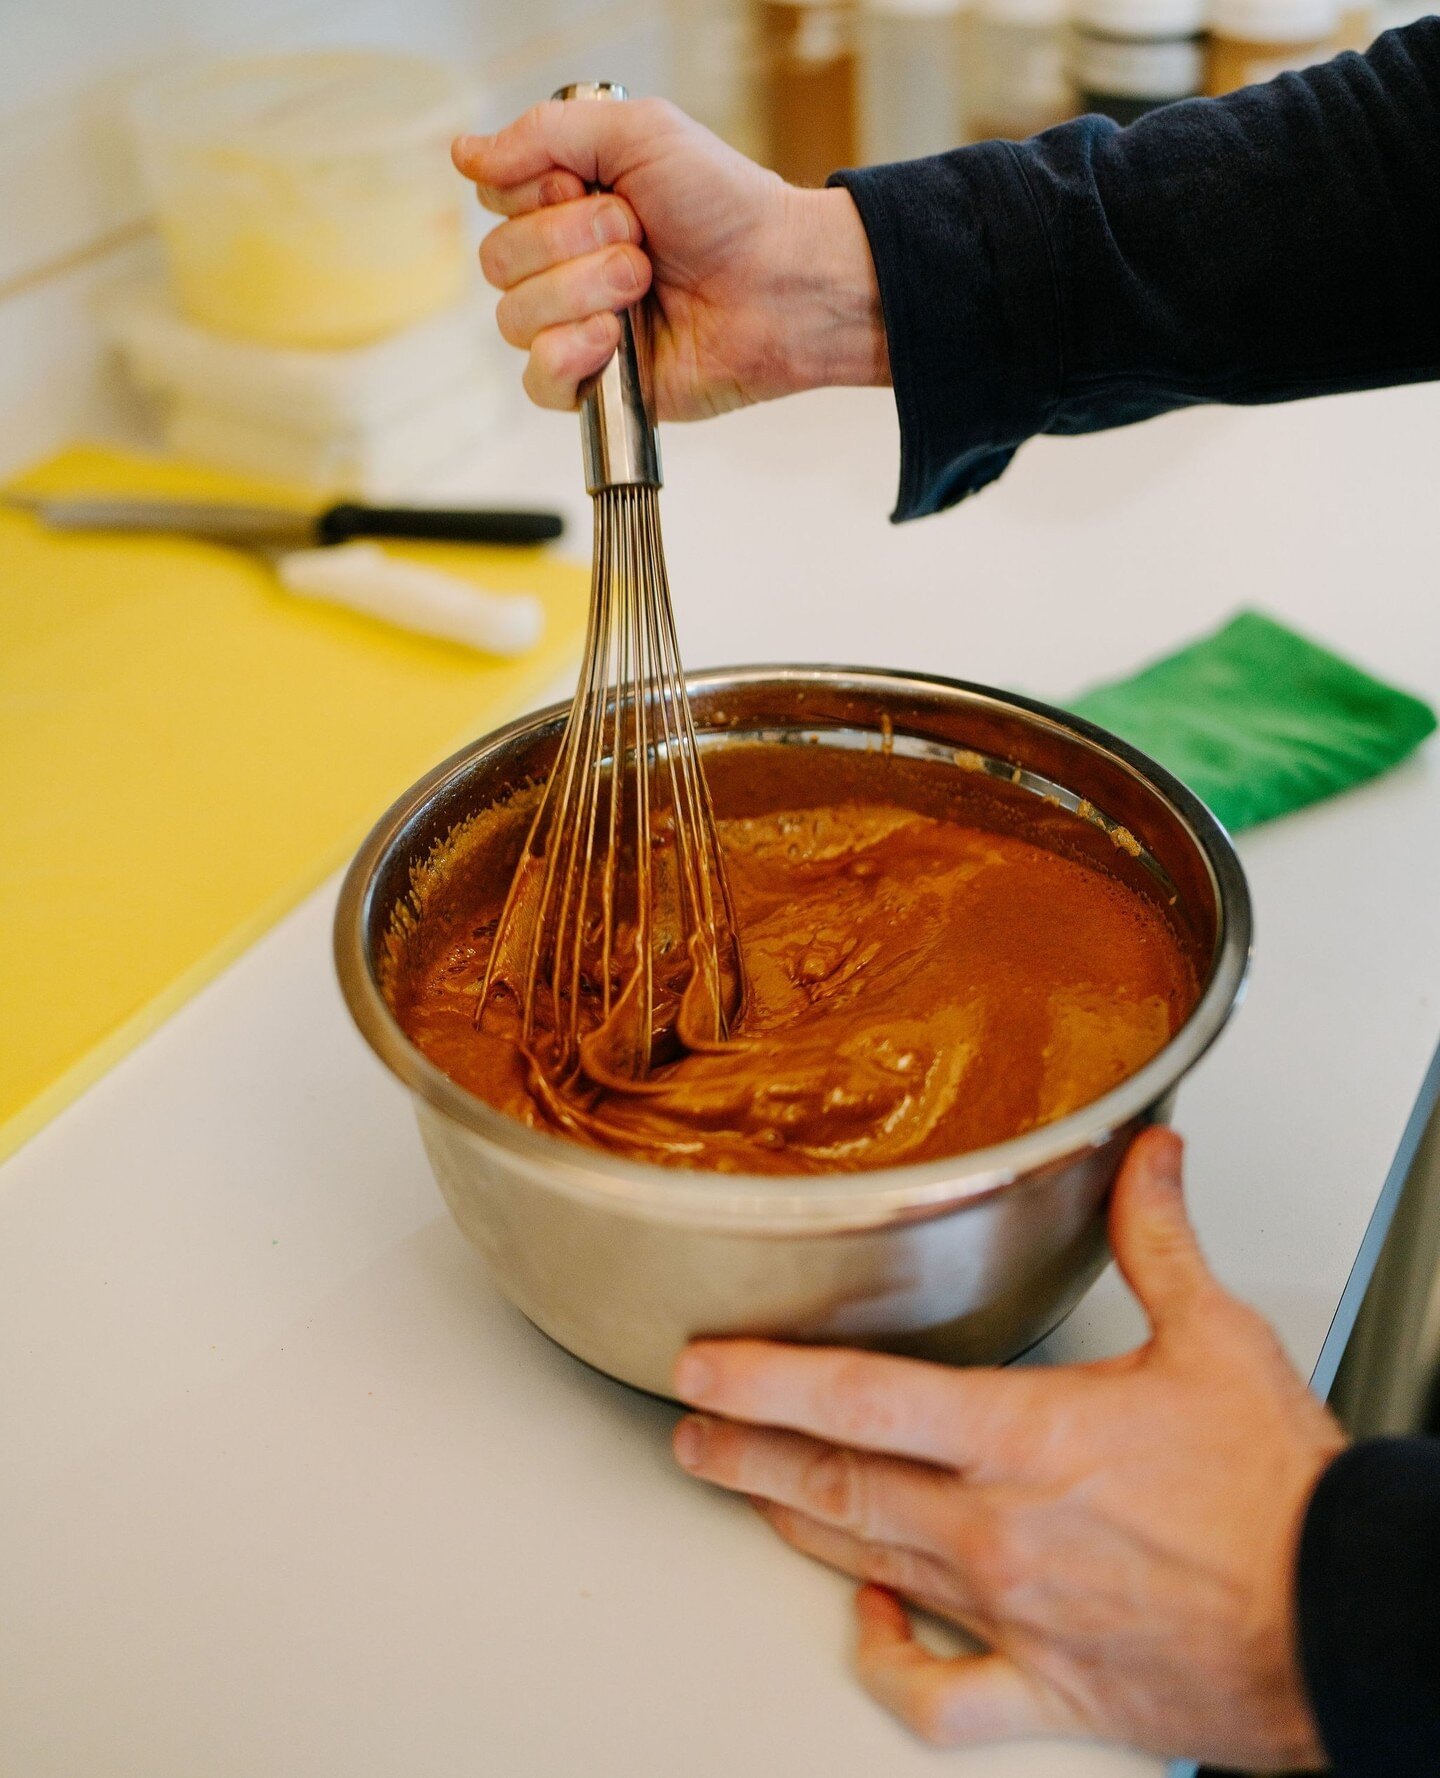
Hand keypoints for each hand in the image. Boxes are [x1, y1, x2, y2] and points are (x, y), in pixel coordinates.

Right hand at [452, 100, 886, 416]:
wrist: (780, 281)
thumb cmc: (726, 206)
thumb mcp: (639, 133)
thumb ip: (546, 132)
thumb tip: (464, 154)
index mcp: (565, 204)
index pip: (496, 200)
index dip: (535, 193)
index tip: (593, 184)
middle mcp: (563, 266)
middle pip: (497, 260)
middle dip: (569, 241)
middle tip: (639, 237)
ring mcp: (576, 327)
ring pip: (514, 318)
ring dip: (582, 290)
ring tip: (645, 283)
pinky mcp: (596, 385)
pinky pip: (537, 381)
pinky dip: (569, 354)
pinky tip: (613, 337)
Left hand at [670, 1128, 1345, 1766]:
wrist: (1350, 1618)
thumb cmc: (1283, 1494)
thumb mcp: (1218, 1339)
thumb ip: (1158, 1239)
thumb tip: (1144, 1156)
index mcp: (1027, 1437)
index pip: (860, 1398)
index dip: (763, 1378)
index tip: (697, 1365)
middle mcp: (999, 1530)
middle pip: (836, 1482)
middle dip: (747, 1448)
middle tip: (690, 1425)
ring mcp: (1013, 1615)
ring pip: (867, 1566)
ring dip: (794, 1520)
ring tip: (745, 1486)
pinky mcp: (1048, 1688)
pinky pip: (943, 1702)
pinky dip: (892, 1670)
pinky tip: (870, 1632)